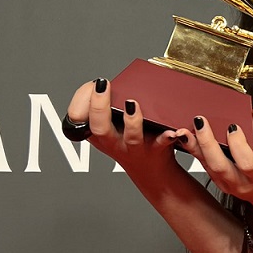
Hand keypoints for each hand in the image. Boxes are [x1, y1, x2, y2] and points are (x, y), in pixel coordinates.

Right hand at [66, 78, 183, 176]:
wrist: (150, 170)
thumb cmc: (127, 139)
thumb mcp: (108, 125)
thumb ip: (104, 105)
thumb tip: (102, 82)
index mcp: (98, 133)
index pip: (79, 118)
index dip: (82, 101)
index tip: (94, 85)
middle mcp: (113, 142)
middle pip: (100, 128)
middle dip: (99, 106)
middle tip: (102, 85)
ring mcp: (134, 147)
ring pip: (131, 137)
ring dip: (132, 121)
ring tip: (133, 103)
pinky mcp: (156, 150)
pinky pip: (161, 144)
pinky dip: (168, 137)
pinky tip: (173, 131)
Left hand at [179, 107, 252, 208]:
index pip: (247, 162)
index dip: (238, 144)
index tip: (233, 126)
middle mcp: (241, 182)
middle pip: (219, 165)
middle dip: (207, 142)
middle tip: (200, 122)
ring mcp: (226, 184)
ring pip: (207, 166)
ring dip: (194, 147)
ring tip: (185, 129)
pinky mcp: (216, 181)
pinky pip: (203, 166)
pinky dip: (194, 151)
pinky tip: (188, 138)